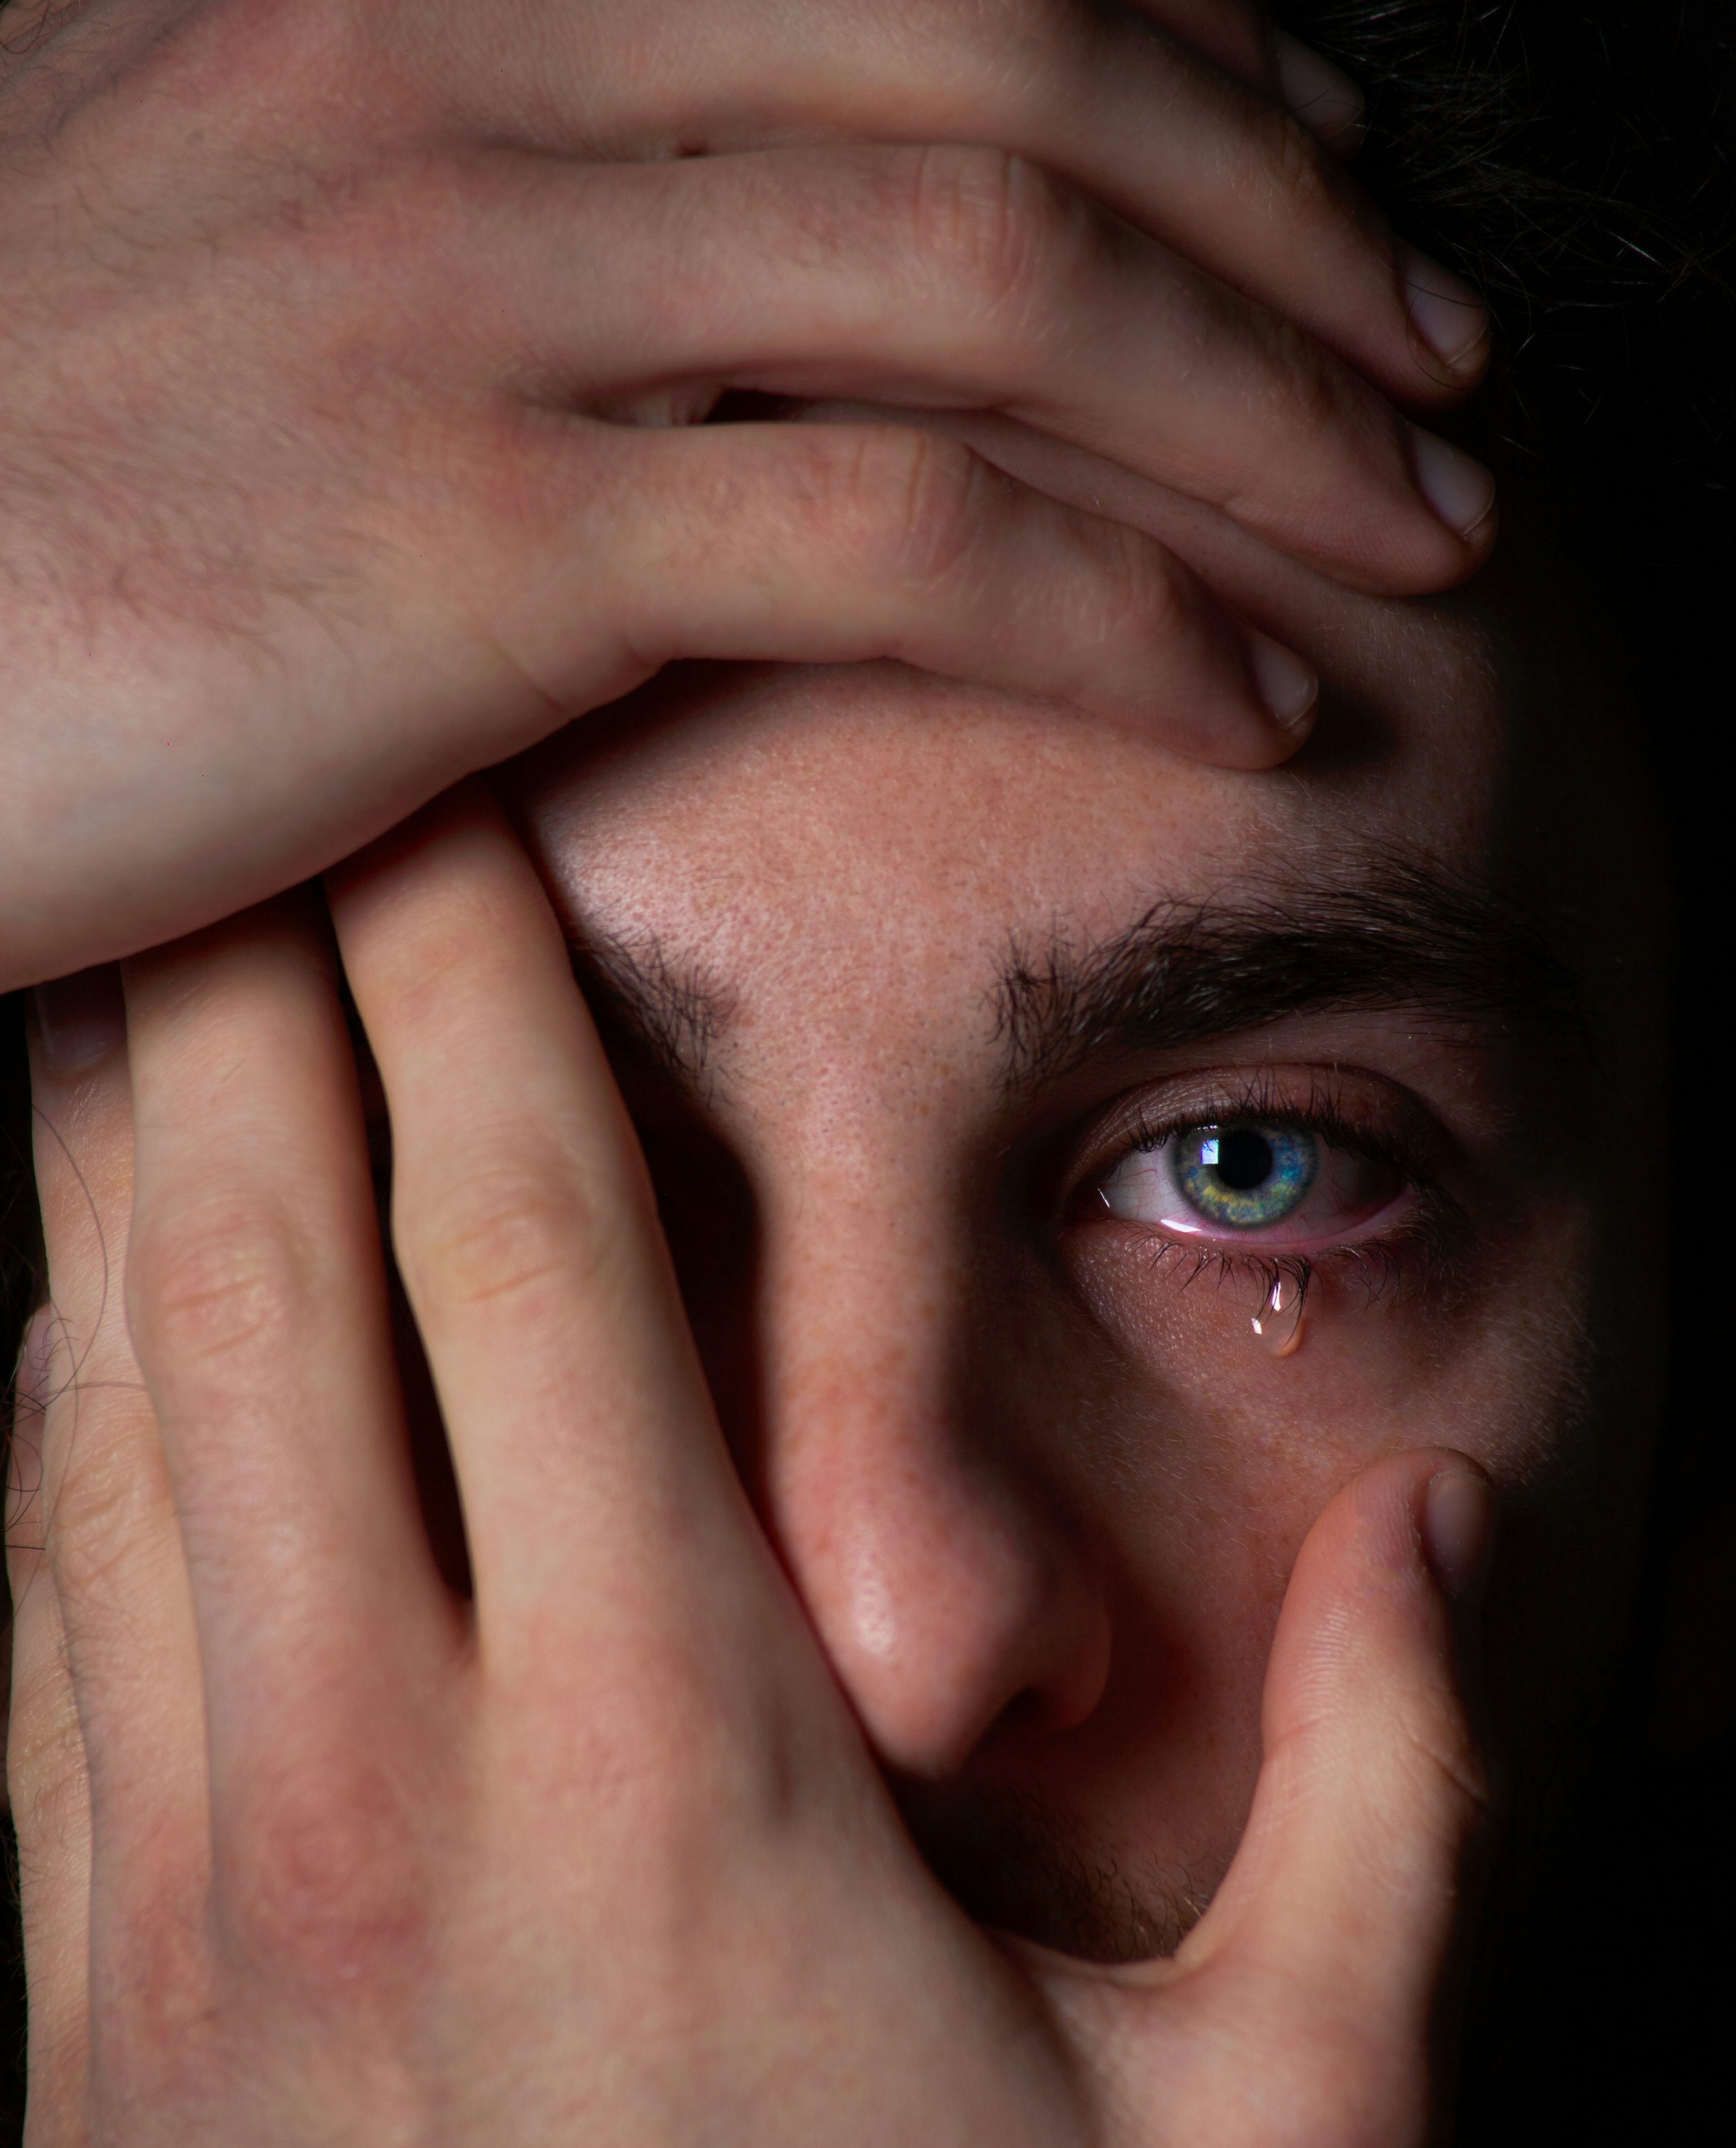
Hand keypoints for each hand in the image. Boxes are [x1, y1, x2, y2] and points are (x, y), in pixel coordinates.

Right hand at [0, 0, 1492, 987]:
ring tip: (1412, 529)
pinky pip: (906, 533)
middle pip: (1010, 76)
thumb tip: (668, 242)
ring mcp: (479, 287)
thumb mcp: (218, 234)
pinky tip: (1241, 685)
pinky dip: (1120, 610)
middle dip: (1281, 223)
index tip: (1307, 189)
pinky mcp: (482, 532)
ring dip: (1263, 413)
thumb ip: (452, 184)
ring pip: (1002, 285)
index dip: (1170, 59)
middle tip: (1429, 365)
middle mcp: (467, 70)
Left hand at [8, 796, 1495, 2147]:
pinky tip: (74, 1301)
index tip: (446, 803)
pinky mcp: (75, 2026)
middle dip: (256, 984)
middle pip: (260, 1271)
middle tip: (253, 786)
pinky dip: (44, 1409)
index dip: (470, 986)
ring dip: (116, 1160)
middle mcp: (370, 1804)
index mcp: (669, 1784)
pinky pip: (29, 1617)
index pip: (525, 1259)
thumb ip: (1388, 1829)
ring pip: (98, 1418)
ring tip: (134, 972)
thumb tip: (1451, 1544)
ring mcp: (176, 1918)